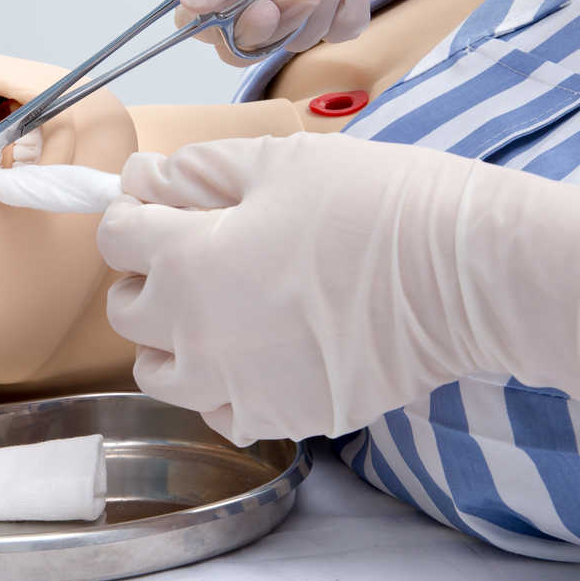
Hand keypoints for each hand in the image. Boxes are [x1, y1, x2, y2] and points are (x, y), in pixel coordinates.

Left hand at [96, 134, 579, 445]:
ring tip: (219, 308)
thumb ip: (195, 173)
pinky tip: (255, 353)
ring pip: (161, 372)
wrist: (464, 275)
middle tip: (195, 248)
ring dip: (172, 339)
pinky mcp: (282, 418)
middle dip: (148, 274)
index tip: (161, 203)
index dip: (134, 212)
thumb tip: (141, 180)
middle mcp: (195, 334)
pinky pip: (218, 411)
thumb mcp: (279, 162)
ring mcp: (236, 386)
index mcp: (185, 260)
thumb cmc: (377, 205)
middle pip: (128, 309)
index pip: (115, 237)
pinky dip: (220, 386)